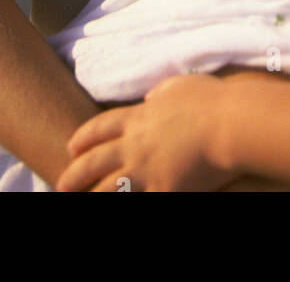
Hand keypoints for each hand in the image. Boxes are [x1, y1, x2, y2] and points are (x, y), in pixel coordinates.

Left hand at [55, 74, 238, 192]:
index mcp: (139, 118)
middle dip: (74, 175)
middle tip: (60, 185)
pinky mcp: (162, 190)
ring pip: (107, 188)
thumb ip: (161, 92)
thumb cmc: (210, 101)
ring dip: (92, 196)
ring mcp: (146, 170)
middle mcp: (136, 146)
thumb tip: (151, 97)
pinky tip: (127, 204)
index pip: (102, 127)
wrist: (229, 124)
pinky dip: (131, 202)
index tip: (71, 146)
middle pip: (94, 161)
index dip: (84, 137)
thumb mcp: (179, 85)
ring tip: (80, 202)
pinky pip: (139, 201)